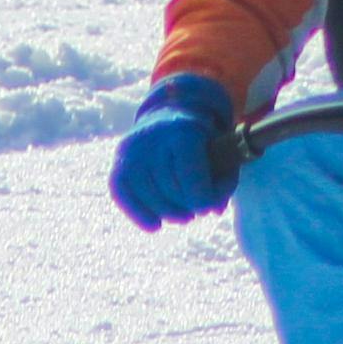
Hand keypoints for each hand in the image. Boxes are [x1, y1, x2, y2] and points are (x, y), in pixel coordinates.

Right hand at [110, 73, 236, 227]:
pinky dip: (140, 214)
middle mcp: (152, 138)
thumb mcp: (220, 149)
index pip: (191, 176)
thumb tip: (214, 209)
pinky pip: (123, 196)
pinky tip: (155, 226)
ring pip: (151, 198)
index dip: (204, 197)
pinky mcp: (118, 164)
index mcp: (182, 130)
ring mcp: (131, 151)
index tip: (209, 205)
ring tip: (184, 216)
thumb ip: (224, 178)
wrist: (168, 117)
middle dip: (189, 205)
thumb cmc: (199, 140)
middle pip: (171, 190)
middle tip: (198, 210)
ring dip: (171, 214)